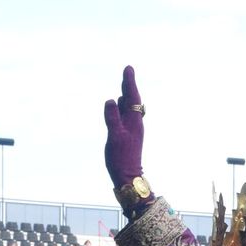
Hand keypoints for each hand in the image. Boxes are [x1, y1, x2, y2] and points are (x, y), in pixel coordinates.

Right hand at [102, 66, 144, 190]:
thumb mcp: (115, 136)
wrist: (128, 177)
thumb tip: (111, 100)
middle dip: (129, 85)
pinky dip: (122, 106)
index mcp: (134, 121)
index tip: (128, 68)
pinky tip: (119, 105)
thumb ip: (112, 117)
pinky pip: (125, 116)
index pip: (132, 97)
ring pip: (129, 108)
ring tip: (125, 85)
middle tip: (128, 71)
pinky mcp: (128, 136)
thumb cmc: (121, 158)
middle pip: (132, 100)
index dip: (129, 82)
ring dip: (127, 95)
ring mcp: (132, 130)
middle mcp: (135, 123)